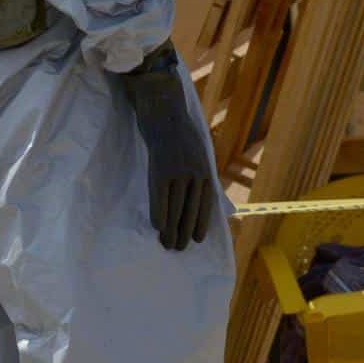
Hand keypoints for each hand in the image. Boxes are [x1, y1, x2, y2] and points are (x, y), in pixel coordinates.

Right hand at [118, 44, 214, 249]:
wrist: (164, 114)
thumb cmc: (181, 135)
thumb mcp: (199, 153)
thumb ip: (201, 174)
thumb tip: (205, 198)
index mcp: (205, 170)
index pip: (205, 203)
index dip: (201, 223)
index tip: (197, 240)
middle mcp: (194, 173)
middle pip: (190, 209)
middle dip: (184, 231)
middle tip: (178, 248)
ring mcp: (177, 172)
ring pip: (175, 208)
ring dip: (171, 228)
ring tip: (167, 243)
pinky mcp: (159, 170)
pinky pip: (160, 198)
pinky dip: (159, 214)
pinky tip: (157, 227)